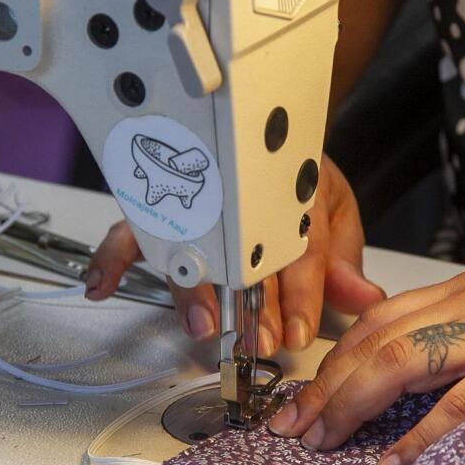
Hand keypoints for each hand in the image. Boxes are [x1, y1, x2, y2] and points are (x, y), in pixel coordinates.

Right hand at [84, 155, 384, 353]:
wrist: (268, 122)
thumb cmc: (297, 177)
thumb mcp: (334, 211)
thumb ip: (343, 260)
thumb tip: (365, 297)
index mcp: (290, 193)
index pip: (298, 248)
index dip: (300, 295)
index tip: (298, 332)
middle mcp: (240, 195)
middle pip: (242, 253)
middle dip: (250, 304)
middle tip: (255, 341)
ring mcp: (197, 198)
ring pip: (190, 243)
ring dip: (191, 288)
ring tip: (197, 323)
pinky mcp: (163, 204)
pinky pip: (128, 229)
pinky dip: (110, 258)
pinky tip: (99, 286)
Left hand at [268, 255, 464, 464]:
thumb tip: (444, 357)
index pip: (380, 317)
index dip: (335, 354)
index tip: (309, 391)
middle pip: (374, 339)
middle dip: (324, 384)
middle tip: (293, 424)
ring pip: (398, 362)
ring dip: (350, 404)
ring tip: (322, 441)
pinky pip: (456, 404)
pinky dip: (415, 438)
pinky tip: (391, 463)